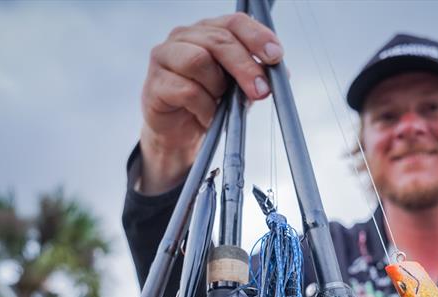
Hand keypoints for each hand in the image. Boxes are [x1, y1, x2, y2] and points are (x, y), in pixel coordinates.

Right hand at [138, 13, 283, 193]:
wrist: (180, 134)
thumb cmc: (209, 102)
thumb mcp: (239, 88)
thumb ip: (258, 76)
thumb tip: (283, 73)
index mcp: (208, 31)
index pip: (234, 22)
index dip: (257, 36)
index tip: (275, 56)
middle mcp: (184, 36)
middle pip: (219, 41)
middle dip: (245, 66)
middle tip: (261, 91)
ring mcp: (165, 57)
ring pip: (198, 61)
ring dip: (217, 87)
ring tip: (219, 103)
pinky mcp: (155, 83)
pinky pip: (187, 90)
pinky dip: (204, 107)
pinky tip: (206, 115)